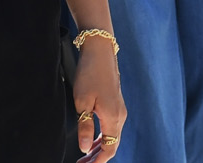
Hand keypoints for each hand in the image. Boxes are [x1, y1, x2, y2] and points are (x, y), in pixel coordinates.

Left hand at [73, 34, 126, 159]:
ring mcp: (119, 109)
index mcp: (113, 117)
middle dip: (98, 157)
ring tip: (85, 156)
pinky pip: (112, 127)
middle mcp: (120, 115)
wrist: (100, 50)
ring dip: (99, 148)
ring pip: (112, 136)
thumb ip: (84, 127)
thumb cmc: (90, 74)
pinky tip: (92, 139)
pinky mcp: (116, 103)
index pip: (109, 148)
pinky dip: (102, 136)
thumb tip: (84, 148)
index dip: (98, 161)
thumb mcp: (82, 102)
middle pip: (112, 144)